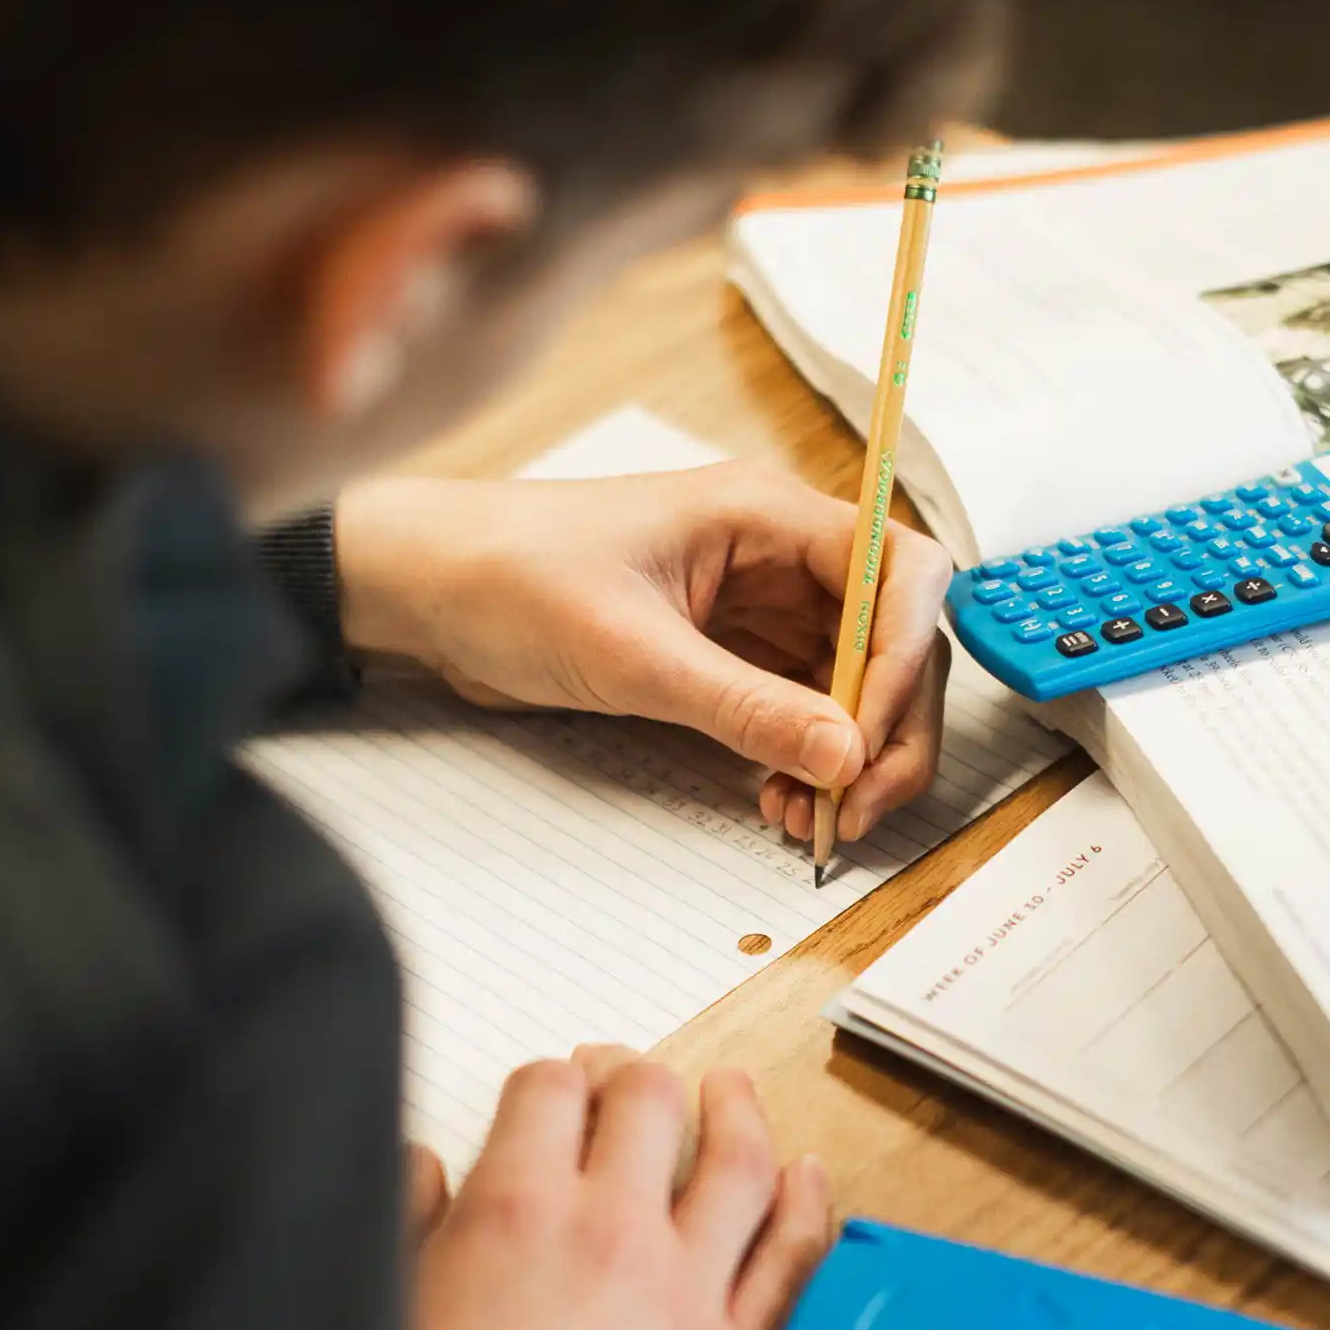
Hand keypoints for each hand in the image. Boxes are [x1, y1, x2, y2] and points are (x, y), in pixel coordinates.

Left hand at [330, 466, 953, 845]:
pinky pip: (801, 709)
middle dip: (886, 727)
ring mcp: (758, 606)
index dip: (902, 658)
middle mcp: (779, 555)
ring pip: (852, 684)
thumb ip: (746, 707)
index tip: (866, 738)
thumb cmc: (510, 577)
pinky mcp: (728, 654)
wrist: (426, 589)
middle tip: (857, 804)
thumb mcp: (633, 653)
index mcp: (767, 515)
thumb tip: (844, 756)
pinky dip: (806, 760)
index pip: (897, 572)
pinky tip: (779, 799)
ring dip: (847, 755)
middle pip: (890, 639)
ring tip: (809, 815)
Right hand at [399, 1050, 835, 1329]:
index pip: (548, 1091)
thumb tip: (424, 1166)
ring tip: (732, 1091)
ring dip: (737, 1111)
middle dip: (634, 1076)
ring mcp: (682, 1294)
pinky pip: (792, 1262)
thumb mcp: (384, 1308)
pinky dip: (807, 1205)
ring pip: (737, 1162)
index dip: (552, 1081)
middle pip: (647, 1102)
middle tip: (627, 1081)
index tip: (554, 1092)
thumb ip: (410, 1221)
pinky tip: (807, 1180)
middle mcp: (607, 1231)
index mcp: (511, 1206)